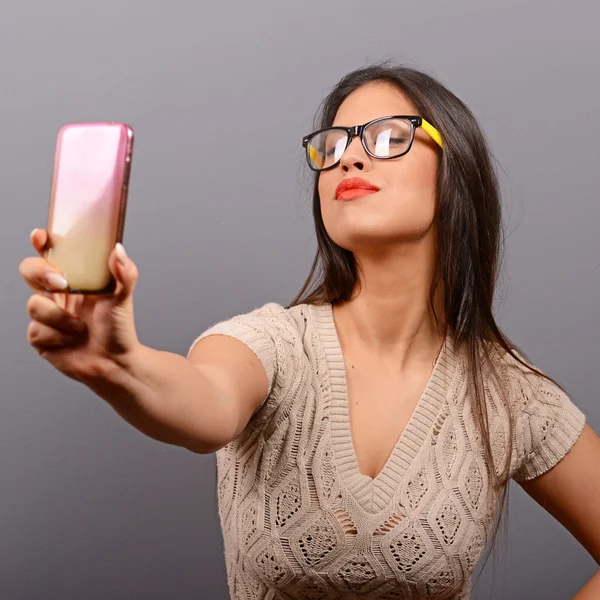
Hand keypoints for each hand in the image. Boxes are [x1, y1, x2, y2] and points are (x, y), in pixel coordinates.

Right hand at [19, 229, 141, 383]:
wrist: (115, 363)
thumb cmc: (119, 329)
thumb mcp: (124, 298)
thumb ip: (125, 273)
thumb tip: (118, 248)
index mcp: (75, 278)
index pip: (51, 253)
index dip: (41, 242)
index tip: (41, 237)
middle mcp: (57, 293)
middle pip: (29, 270)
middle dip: (40, 274)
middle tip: (62, 284)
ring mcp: (46, 315)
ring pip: (34, 304)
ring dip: (61, 317)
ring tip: (81, 328)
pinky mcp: (40, 337)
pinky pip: (36, 330)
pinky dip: (58, 336)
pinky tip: (72, 341)